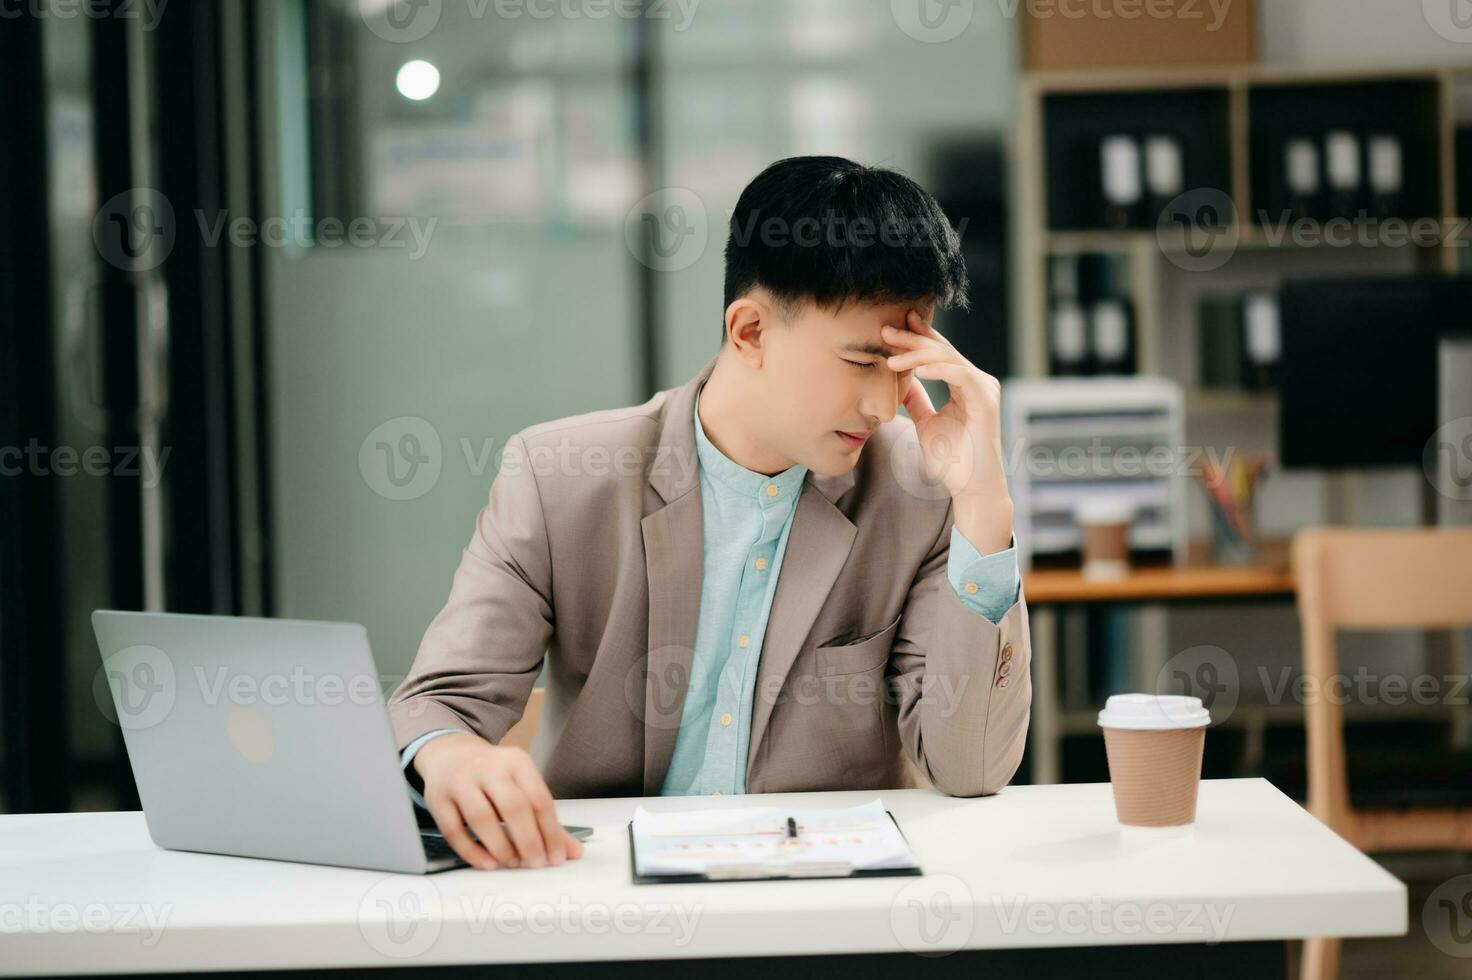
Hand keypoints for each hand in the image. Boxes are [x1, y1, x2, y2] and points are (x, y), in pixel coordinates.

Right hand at [411, 732, 584, 870]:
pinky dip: (472, 851)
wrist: (450, 754)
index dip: (551, 831)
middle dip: (528, 840)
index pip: (539, 798)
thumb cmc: (493, 775)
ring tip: (513, 863)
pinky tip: (488, 863)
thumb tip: (572, 851)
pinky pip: (454, 831)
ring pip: (481, 818)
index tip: (557, 856)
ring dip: (501, 846)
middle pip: (513, 806)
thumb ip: (546, 818)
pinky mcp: (438, 799)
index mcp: (516, 761)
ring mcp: (460, 782)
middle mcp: (488, 768)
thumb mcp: (522, 784)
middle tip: (536, 863)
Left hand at [882, 309, 1012, 553]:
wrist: (970, 487)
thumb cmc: (952, 460)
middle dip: (912, 338)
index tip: (889, 329)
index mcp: (964, 383)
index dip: (916, 338)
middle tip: (885, 330)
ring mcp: (983, 389)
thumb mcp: (926, 423)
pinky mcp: (986, 400)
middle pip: (942, 350)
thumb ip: (917, 400)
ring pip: (949, 358)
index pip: (938, 353)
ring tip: (892, 356)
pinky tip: (916, 370)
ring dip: (917, 355)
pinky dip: (938, 370)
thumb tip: (902, 381)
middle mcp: (977, 381)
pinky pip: (960, 376)